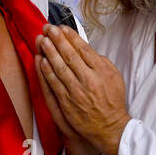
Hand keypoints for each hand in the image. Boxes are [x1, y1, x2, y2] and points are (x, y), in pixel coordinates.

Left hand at [36, 24, 130, 154]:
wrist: (110, 127)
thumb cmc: (112, 101)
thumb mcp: (114, 77)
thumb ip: (101, 62)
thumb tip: (86, 49)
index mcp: (101, 71)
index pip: (83, 49)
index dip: (70, 37)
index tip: (61, 27)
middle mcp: (88, 79)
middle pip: (69, 55)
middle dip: (57, 39)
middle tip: (48, 28)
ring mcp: (76, 91)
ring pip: (59, 67)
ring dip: (49, 52)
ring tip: (41, 39)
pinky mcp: (67, 102)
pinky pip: (54, 83)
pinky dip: (46, 71)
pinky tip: (40, 60)